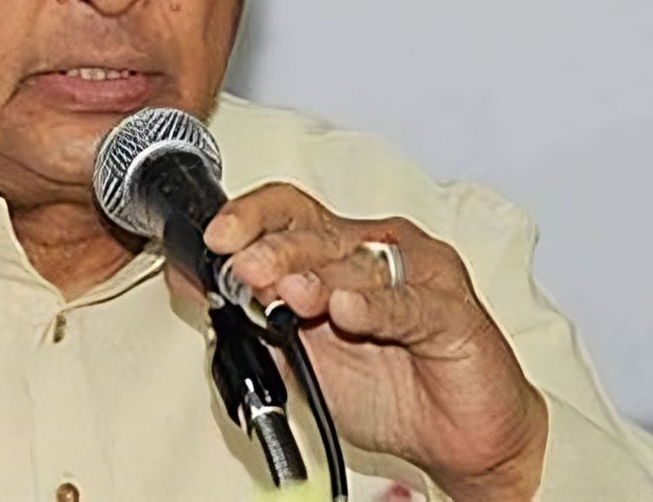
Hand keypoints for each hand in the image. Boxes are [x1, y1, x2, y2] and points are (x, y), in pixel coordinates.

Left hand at [203, 184, 548, 500]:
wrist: (458, 440)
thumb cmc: (389, 389)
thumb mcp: (300, 353)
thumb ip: (251, 317)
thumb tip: (193, 282)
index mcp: (340, 250)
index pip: (290, 210)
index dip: (251, 216)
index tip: (216, 238)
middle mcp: (379, 250)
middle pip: (318, 231)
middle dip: (274, 249)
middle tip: (243, 268)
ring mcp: (420, 274)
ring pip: (359, 262)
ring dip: (316, 275)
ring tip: (288, 293)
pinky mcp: (454, 312)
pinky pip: (409, 303)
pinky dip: (374, 306)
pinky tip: (347, 311)